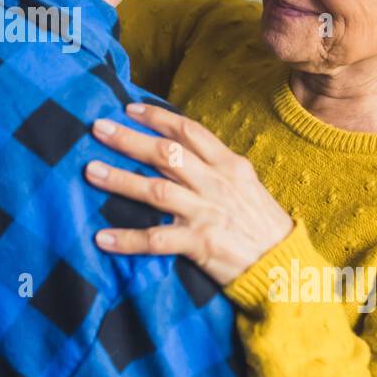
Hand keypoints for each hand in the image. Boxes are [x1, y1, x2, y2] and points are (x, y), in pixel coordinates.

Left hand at [84, 103, 294, 284]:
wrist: (285, 267)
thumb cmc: (262, 226)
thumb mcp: (245, 187)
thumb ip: (214, 169)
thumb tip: (181, 152)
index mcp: (229, 166)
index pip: (188, 131)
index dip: (157, 118)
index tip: (130, 109)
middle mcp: (216, 184)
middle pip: (166, 154)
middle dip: (129, 139)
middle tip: (98, 128)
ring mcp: (207, 213)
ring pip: (156, 190)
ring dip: (120, 179)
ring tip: (91, 171)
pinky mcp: (200, 244)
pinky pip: (156, 239)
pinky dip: (127, 239)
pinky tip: (102, 238)